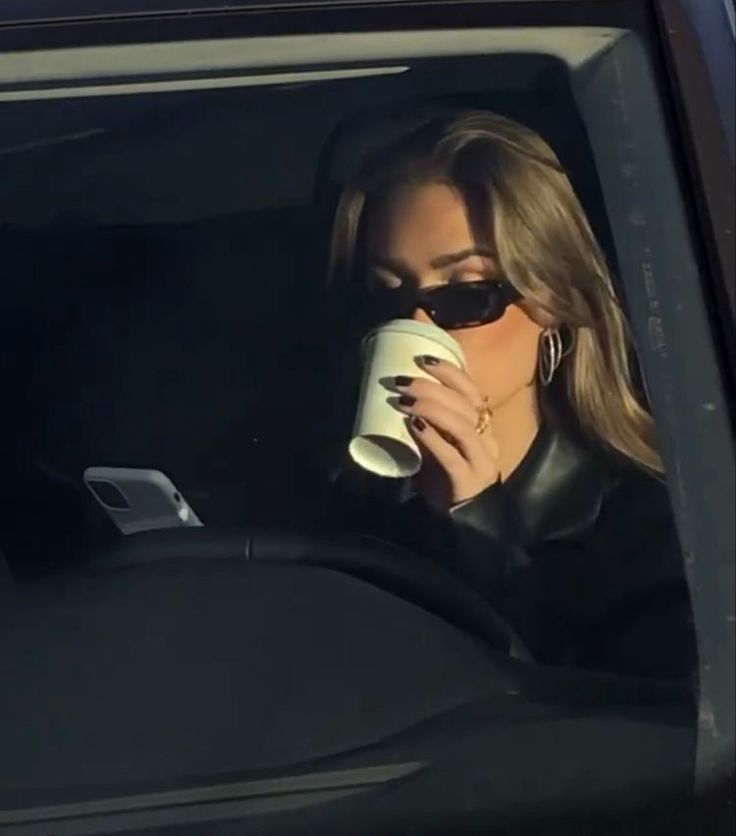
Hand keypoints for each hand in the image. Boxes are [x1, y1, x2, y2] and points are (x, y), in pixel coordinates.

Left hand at [393, 357, 500, 509]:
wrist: (464, 522)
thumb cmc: (446, 479)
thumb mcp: (438, 445)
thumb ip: (428, 425)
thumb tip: (398, 397)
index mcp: (482, 427)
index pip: (472, 391)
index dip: (450, 372)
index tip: (423, 359)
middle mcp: (487, 440)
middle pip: (466, 405)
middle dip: (432, 388)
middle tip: (402, 382)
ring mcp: (480, 462)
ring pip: (462, 427)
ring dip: (431, 409)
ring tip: (404, 402)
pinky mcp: (468, 482)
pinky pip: (452, 456)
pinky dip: (432, 438)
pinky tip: (415, 427)